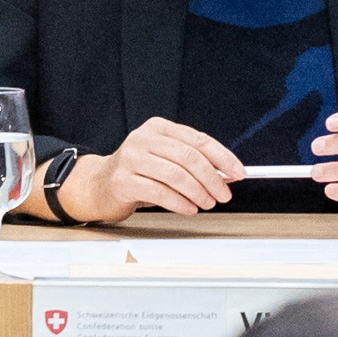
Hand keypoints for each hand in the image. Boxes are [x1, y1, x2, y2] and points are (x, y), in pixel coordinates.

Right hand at [60, 116, 244, 223]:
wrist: (100, 185)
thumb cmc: (139, 172)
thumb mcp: (165, 160)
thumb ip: (193, 163)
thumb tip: (226, 174)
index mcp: (159, 128)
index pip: (198, 139)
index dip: (222, 157)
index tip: (238, 172)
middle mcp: (144, 138)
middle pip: (188, 156)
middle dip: (212, 178)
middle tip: (224, 194)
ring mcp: (131, 158)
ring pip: (175, 174)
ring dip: (198, 192)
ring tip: (207, 203)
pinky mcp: (123, 180)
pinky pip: (160, 192)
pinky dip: (180, 203)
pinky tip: (189, 208)